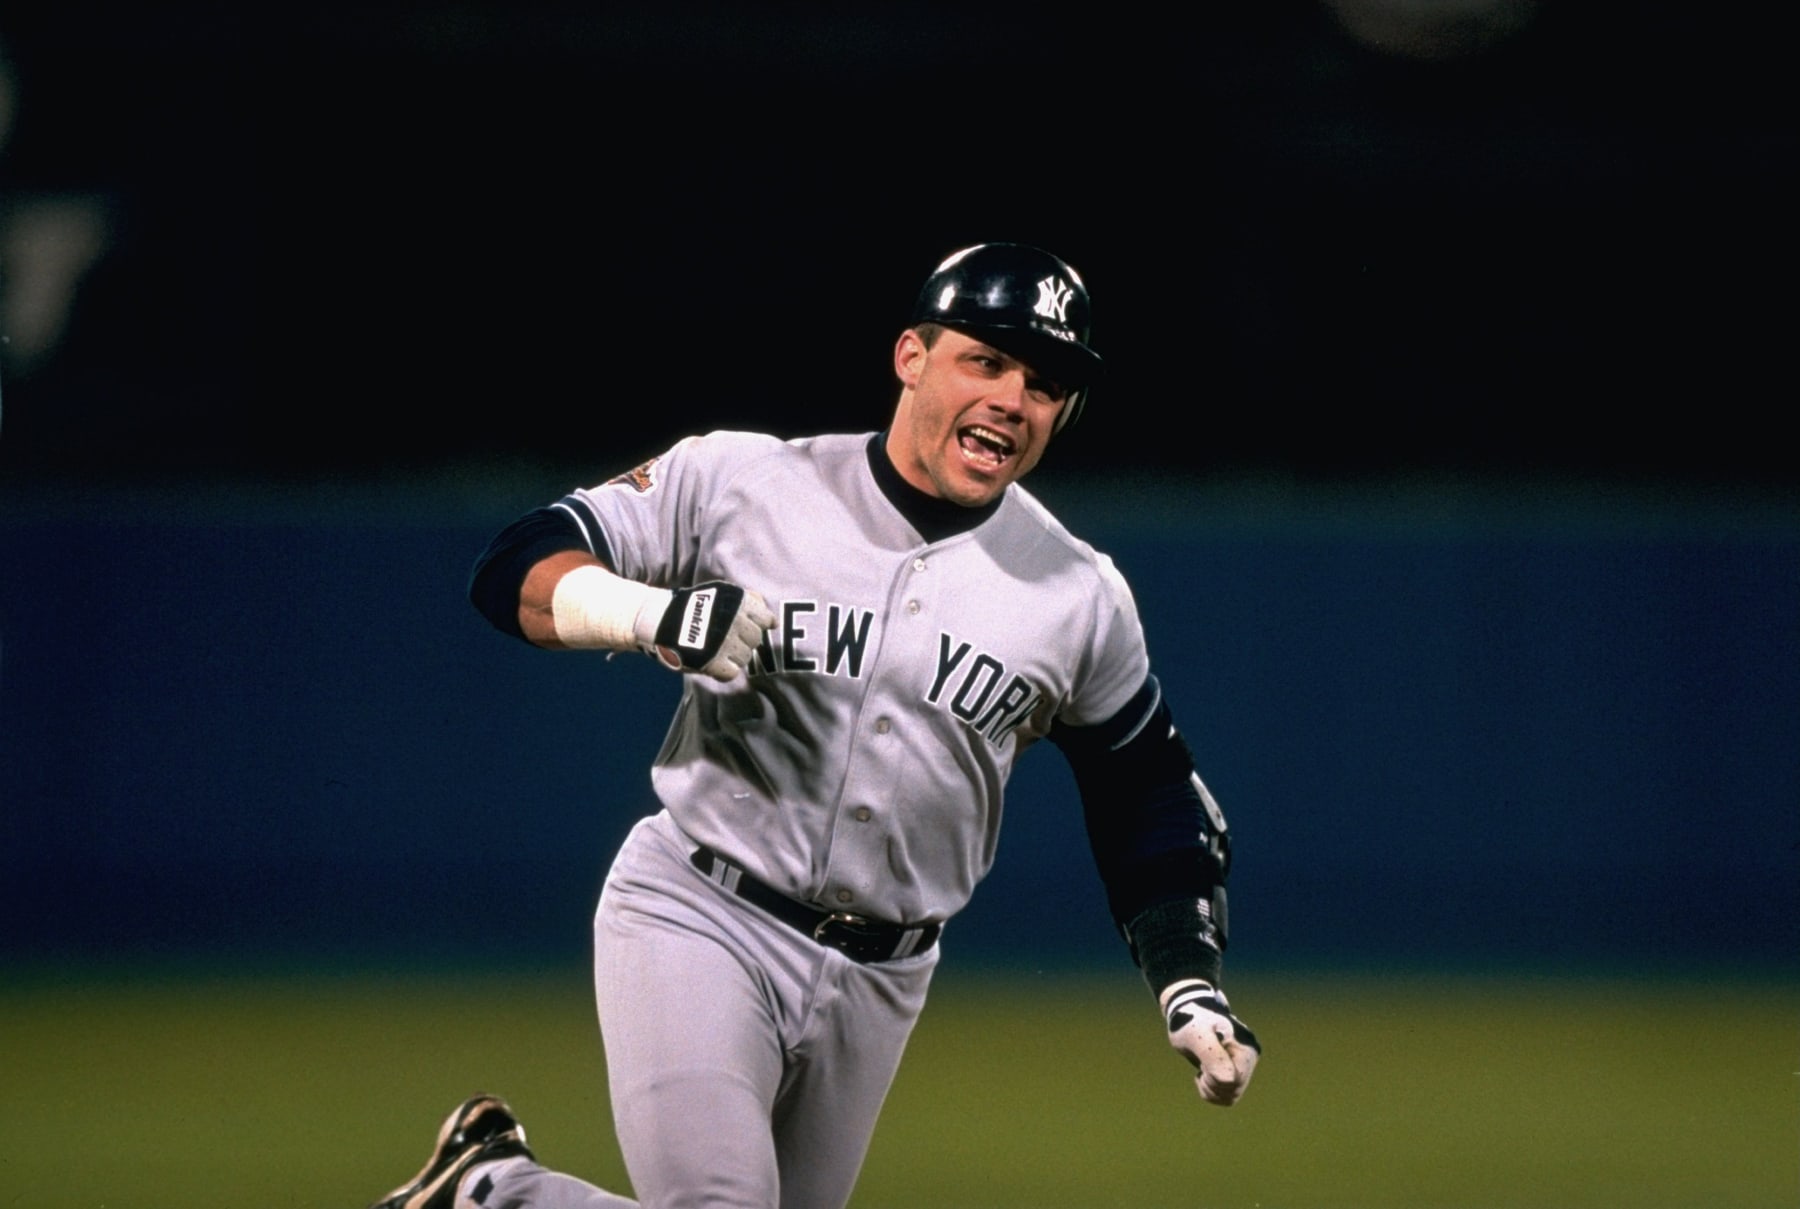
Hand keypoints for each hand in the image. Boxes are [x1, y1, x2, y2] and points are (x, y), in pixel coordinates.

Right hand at [640, 581, 775, 681]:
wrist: (658, 618)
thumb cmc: (690, 606)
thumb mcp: (720, 592)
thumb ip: (745, 600)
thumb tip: (771, 618)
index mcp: (738, 602)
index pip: (766, 619)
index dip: (761, 625)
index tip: (752, 628)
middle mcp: (735, 621)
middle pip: (755, 641)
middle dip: (744, 642)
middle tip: (727, 641)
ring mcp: (725, 642)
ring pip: (745, 658)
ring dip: (734, 657)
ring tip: (717, 651)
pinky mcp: (714, 662)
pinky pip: (731, 673)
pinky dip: (724, 672)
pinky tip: (713, 664)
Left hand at [1161, 979, 1260, 1106]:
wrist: (1187, 1008)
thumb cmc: (1190, 1020)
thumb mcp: (1196, 1035)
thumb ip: (1212, 1056)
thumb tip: (1229, 1081)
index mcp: (1246, 1048)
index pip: (1234, 1083)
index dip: (1213, 1078)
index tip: (1202, 1060)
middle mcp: (1251, 1056)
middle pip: (1233, 1092)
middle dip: (1211, 1083)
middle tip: (1200, 1062)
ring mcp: (1244, 1063)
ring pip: (1230, 1096)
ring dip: (1210, 1087)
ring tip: (1201, 1067)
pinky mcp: (1236, 1068)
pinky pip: (1227, 1094)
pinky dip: (1212, 1089)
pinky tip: (1204, 1072)